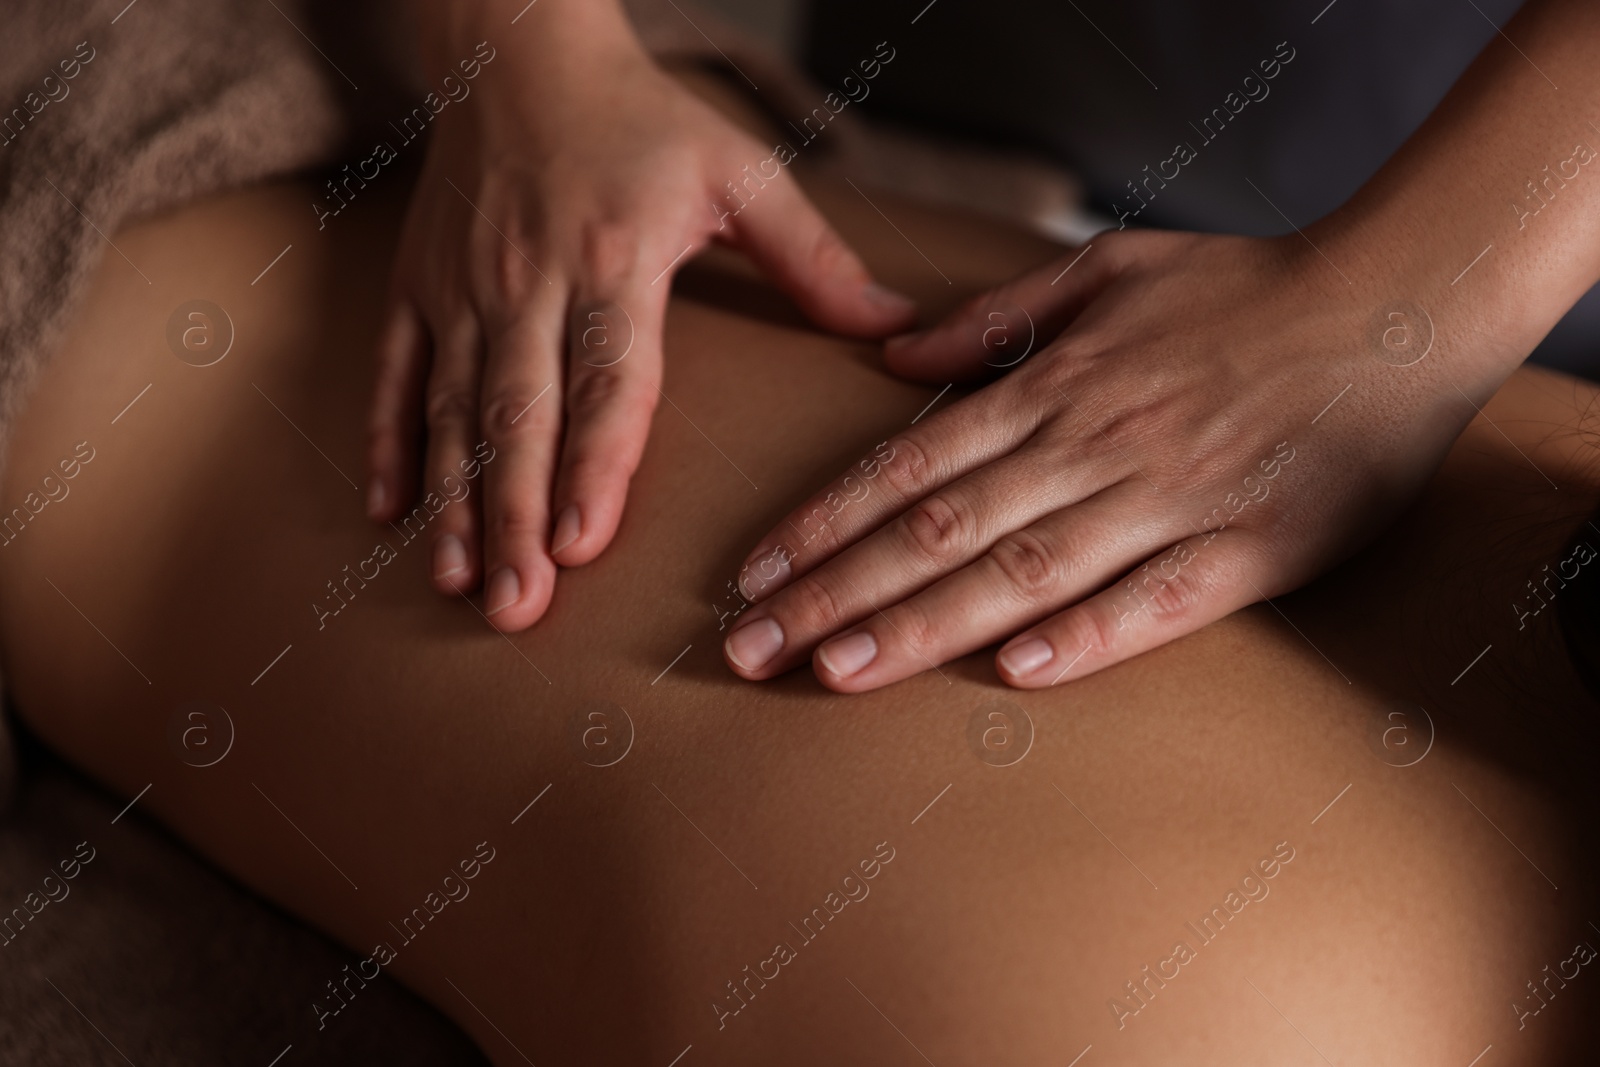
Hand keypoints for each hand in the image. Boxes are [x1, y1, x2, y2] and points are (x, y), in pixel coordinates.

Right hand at [366, 23, 914, 630]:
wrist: (518, 46)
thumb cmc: (642, 116)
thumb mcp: (740, 170)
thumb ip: (812, 257)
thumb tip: (895, 328)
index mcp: (615, 257)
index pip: (606, 377)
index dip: (594, 463)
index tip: (581, 544)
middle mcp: (529, 280)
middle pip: (520, 415)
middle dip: (514, 515)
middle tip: (518, 607)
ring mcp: (462, 287)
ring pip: (455, 410)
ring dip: (456, 500)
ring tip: (458, 582)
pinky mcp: (417, 284)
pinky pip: (396, 374)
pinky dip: (391, 444)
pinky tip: (391, 514)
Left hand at [721, 228, 1483, 689]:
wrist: (1393, 308)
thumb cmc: (1243, 288)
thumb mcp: (1109, 268)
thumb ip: (998, 315)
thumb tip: (893, 354)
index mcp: (1056, 383)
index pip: (909, 463)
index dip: (824, 521)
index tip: (753, 572)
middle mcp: (1093, 444)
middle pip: (938, 528)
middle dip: (834, 590)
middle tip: (749, 648)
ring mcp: (1168, 499)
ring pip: (1022, 570)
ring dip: (920, 623)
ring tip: (832, 669)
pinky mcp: (1247, 549)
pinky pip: (1155, 602)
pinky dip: (1085, 636)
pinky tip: (1012, 673)